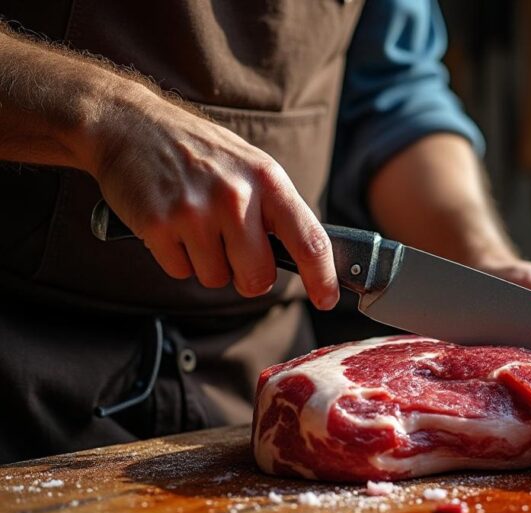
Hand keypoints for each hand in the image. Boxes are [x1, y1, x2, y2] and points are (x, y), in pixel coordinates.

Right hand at [84, 83, 339, 309]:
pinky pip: (181, 271)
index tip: (327, 299)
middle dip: (248, 277)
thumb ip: (277, 209)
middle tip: (233, 251)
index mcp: (268, 180)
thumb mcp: (251, 167)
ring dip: (208, 263)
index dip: (322, 277)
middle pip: (258, 277)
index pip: (309, 240)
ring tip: (196, 223)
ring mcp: (195, 211)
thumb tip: (308, 259)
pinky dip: (177, 258)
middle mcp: (236, 196)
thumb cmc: (200, 152)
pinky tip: (171, 224)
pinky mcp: (158, 225)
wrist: (131, 123)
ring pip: (217, 278)